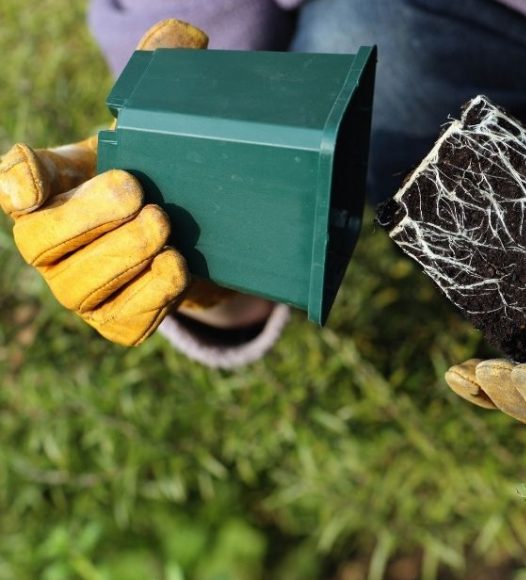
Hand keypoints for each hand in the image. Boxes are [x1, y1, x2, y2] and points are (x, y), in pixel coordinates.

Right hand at [0, 19, 266, 345]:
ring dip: (128, 256)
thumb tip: (183, 36)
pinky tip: (176, 268)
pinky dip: (154, 295)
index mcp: (47, 189)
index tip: (32, 183)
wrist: (199, 238)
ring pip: (83, 288)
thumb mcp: (152, 131)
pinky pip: (125, 320)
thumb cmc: (159, 176)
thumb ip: (158, 80)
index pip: (12, 181)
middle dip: (95, 219)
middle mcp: (49, 247)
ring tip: (165, 230)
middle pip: (43, 243)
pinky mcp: (117, 326)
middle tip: (144, 198)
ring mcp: (80, 292)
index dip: (16, 180)